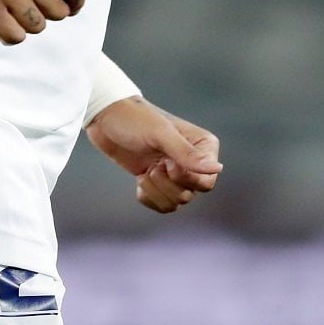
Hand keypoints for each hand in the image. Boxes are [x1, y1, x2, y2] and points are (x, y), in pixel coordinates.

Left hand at [86, 97, 221, 212]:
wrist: (106, 119)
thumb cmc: (135, 119)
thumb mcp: (160, 134)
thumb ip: (187, 153)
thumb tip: (217, 169)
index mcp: (203, 146)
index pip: (207, 182)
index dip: (185, 179)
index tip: (167, 163)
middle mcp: (193, 161)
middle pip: (190, 195)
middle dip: (167, 185)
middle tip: (154, 167)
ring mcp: (175, 172)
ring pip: (176, 203)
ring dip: (156, 191)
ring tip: (145, 172)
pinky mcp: (158, 181)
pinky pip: (162, 205)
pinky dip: (148, 197)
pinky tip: (140, 179)